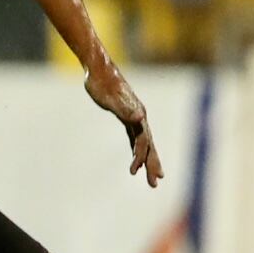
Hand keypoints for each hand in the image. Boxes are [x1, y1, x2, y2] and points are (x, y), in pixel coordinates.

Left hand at [86, 65, 162, 187]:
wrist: (98, 69)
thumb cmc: (101, 83)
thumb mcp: (110, 97)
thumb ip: (125, 109)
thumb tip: (140, 118)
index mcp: (138, 114)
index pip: (143, 141)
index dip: (141, 157)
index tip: (134, 172)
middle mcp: (139, 117)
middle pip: (149, 145)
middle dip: (152, 164)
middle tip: (155, 183)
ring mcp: (134, 117)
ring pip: (144, 143)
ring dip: (147, 160)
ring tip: (151, 178)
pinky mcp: (125, 117)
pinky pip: (134, 138)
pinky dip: (137, 150)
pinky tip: (136, 160)